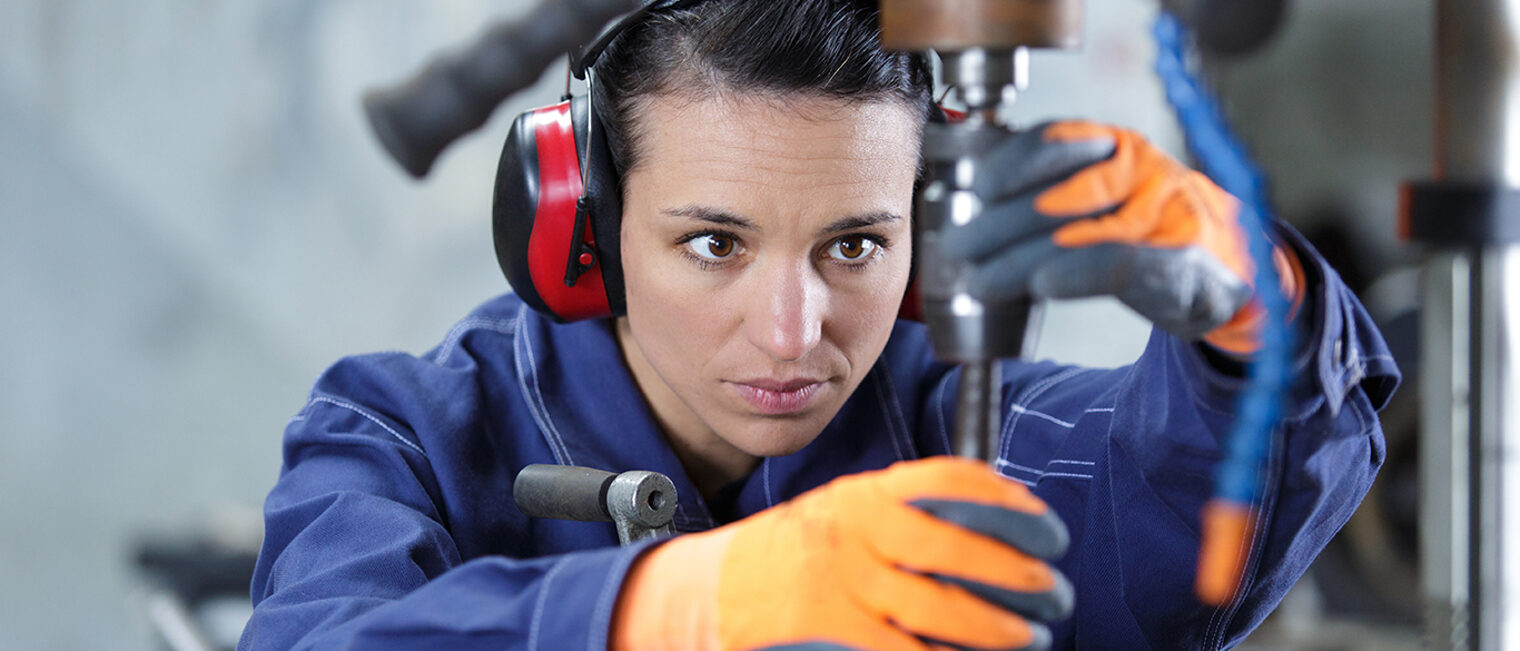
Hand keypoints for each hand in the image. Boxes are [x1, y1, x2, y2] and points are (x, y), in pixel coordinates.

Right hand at [611, 457, 1072, 650]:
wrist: (707, 591)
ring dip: (991, 626)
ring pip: (936, 605)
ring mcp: (839, 581)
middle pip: (951, 546)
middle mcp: (853, 530)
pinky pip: (902, 648)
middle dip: (1012, 570)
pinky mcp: (827, 625)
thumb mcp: (838, 515)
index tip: (1040, 520)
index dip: (1001, 499)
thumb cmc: (784, 555)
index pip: (943, 480)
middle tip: (1050, 589)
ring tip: (1025, 637)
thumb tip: (976, 525)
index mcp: (861, 495)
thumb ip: (894, 515)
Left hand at [939, 121, 1302, 355]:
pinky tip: (1042, 284)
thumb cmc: (1150, 230)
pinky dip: (1075, 273)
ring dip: (1020, 258)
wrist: (1230, 269)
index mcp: (1117, 147)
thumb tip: (975, 179)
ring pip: (1078, 231)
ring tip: (982, 280)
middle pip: (1055, 192)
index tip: (971, 189)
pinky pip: (1119, 263)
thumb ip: (1048, 183)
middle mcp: (1142, 171)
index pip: (1054, 140)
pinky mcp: (1180, 264)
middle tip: (961, 250)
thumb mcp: (1102, 192)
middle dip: (997, 224)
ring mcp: (1164, 216)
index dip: (1006, 164)